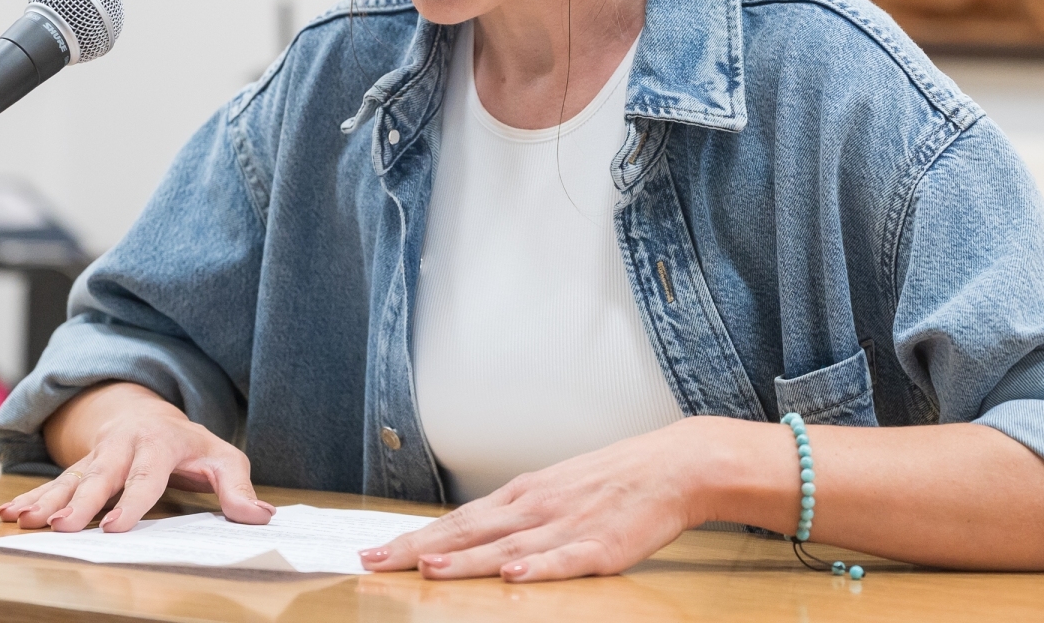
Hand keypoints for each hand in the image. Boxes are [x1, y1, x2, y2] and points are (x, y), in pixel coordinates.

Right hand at [0, 381, 274, 532]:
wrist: (152, 414)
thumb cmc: (191, 445)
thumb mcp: (223, 459)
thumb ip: (238, 488)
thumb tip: (261, 516)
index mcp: (161, 445)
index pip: (147, 476)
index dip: (131, 502)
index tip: (115, 527)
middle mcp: (124, 447)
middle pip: (100, 476)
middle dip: (79, 502)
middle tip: (60, 526)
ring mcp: (98, 456)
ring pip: (70, 478)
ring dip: (46, 500)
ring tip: (23, 520)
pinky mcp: (80, 467)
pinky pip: (53, 482)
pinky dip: (31, 497)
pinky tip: (11, 514)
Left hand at [358, 417, 719, 581]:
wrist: (669, 467)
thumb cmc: (609, 482)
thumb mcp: (551, 489)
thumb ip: (510, 514)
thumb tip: (465, 534)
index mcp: (521, 495)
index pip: (456, 520)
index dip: (413, 538)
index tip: (373, 553)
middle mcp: (535, 508)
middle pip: (468, 533)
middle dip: (419, 551)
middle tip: (375, 564)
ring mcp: (566, 526)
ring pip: (506, 547)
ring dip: (467, 560)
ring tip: (429, 571)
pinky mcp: (600, 545)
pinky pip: (564, 559)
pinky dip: (538, 568)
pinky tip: (514, 576)